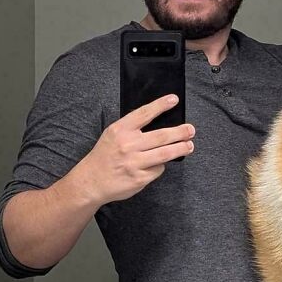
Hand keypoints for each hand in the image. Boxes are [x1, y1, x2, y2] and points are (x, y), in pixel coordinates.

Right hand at [77, 94, 194, 204]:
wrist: (91, 181)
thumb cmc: (105, 156)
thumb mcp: (112, 135)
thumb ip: (132, 129)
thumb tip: (160, 124)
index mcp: (120, 130)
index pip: (144, 113)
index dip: (161, 105)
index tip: (174, 100)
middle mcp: (128, 145)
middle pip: (161, 136)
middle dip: (180, 132)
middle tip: (190, 130)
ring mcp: (134, 162)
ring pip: (165, 154)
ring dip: (180, 149)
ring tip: (189, 146)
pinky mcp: (139, 178)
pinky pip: (158, 169)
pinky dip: (161, 166)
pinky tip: (159, 164)